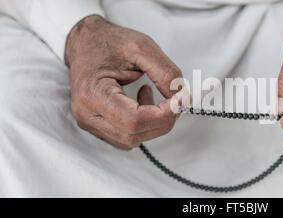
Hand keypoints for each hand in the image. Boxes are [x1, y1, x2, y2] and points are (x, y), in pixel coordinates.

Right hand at [66, 15, 181, 149]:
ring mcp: (89, 123)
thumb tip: (181, 98)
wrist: (85, 42)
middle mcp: (87, 113)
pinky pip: (127, 137)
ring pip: (133, 140)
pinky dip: (143, 125)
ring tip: (149, 93)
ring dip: (153, 122)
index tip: (179, 100)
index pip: (134, 120)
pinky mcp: (97, 127)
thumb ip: (166, 73)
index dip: (163, 114)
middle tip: (174, 98)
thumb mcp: (142, 47)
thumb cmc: (107, 42)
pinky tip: (141, 104)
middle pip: (135, 134)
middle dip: (163, 119)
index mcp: (92, 93)